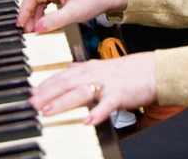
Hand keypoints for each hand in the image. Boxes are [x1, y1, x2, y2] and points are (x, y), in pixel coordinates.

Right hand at [17, 0, 127, 32]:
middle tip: (27, 30)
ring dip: (36, 15)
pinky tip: (42, 23)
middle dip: (29, 15)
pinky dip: (42, 13)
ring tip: (35, 29)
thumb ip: (54, 21)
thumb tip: (38, 28)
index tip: (20, 24)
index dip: (24, 11)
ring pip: (38, 1)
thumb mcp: (73, 13)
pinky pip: (45, 2)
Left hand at [31, 52, 156, 125]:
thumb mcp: (104, 66)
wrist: (156, 70)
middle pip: (67, 83)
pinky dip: (97, 113)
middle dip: (47, 93)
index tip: (31, 92)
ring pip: (81, 92)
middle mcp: (96, 73)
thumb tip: (68, 68)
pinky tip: (87, 121)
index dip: (45, 84)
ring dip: (63, 102)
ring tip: (48, 111)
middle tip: (31, 103)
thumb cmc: (131, 70)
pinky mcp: (121, 95)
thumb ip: (85, 67)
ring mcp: (108, 84)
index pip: (62, 75)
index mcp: (91, 67)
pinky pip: (107, 105)